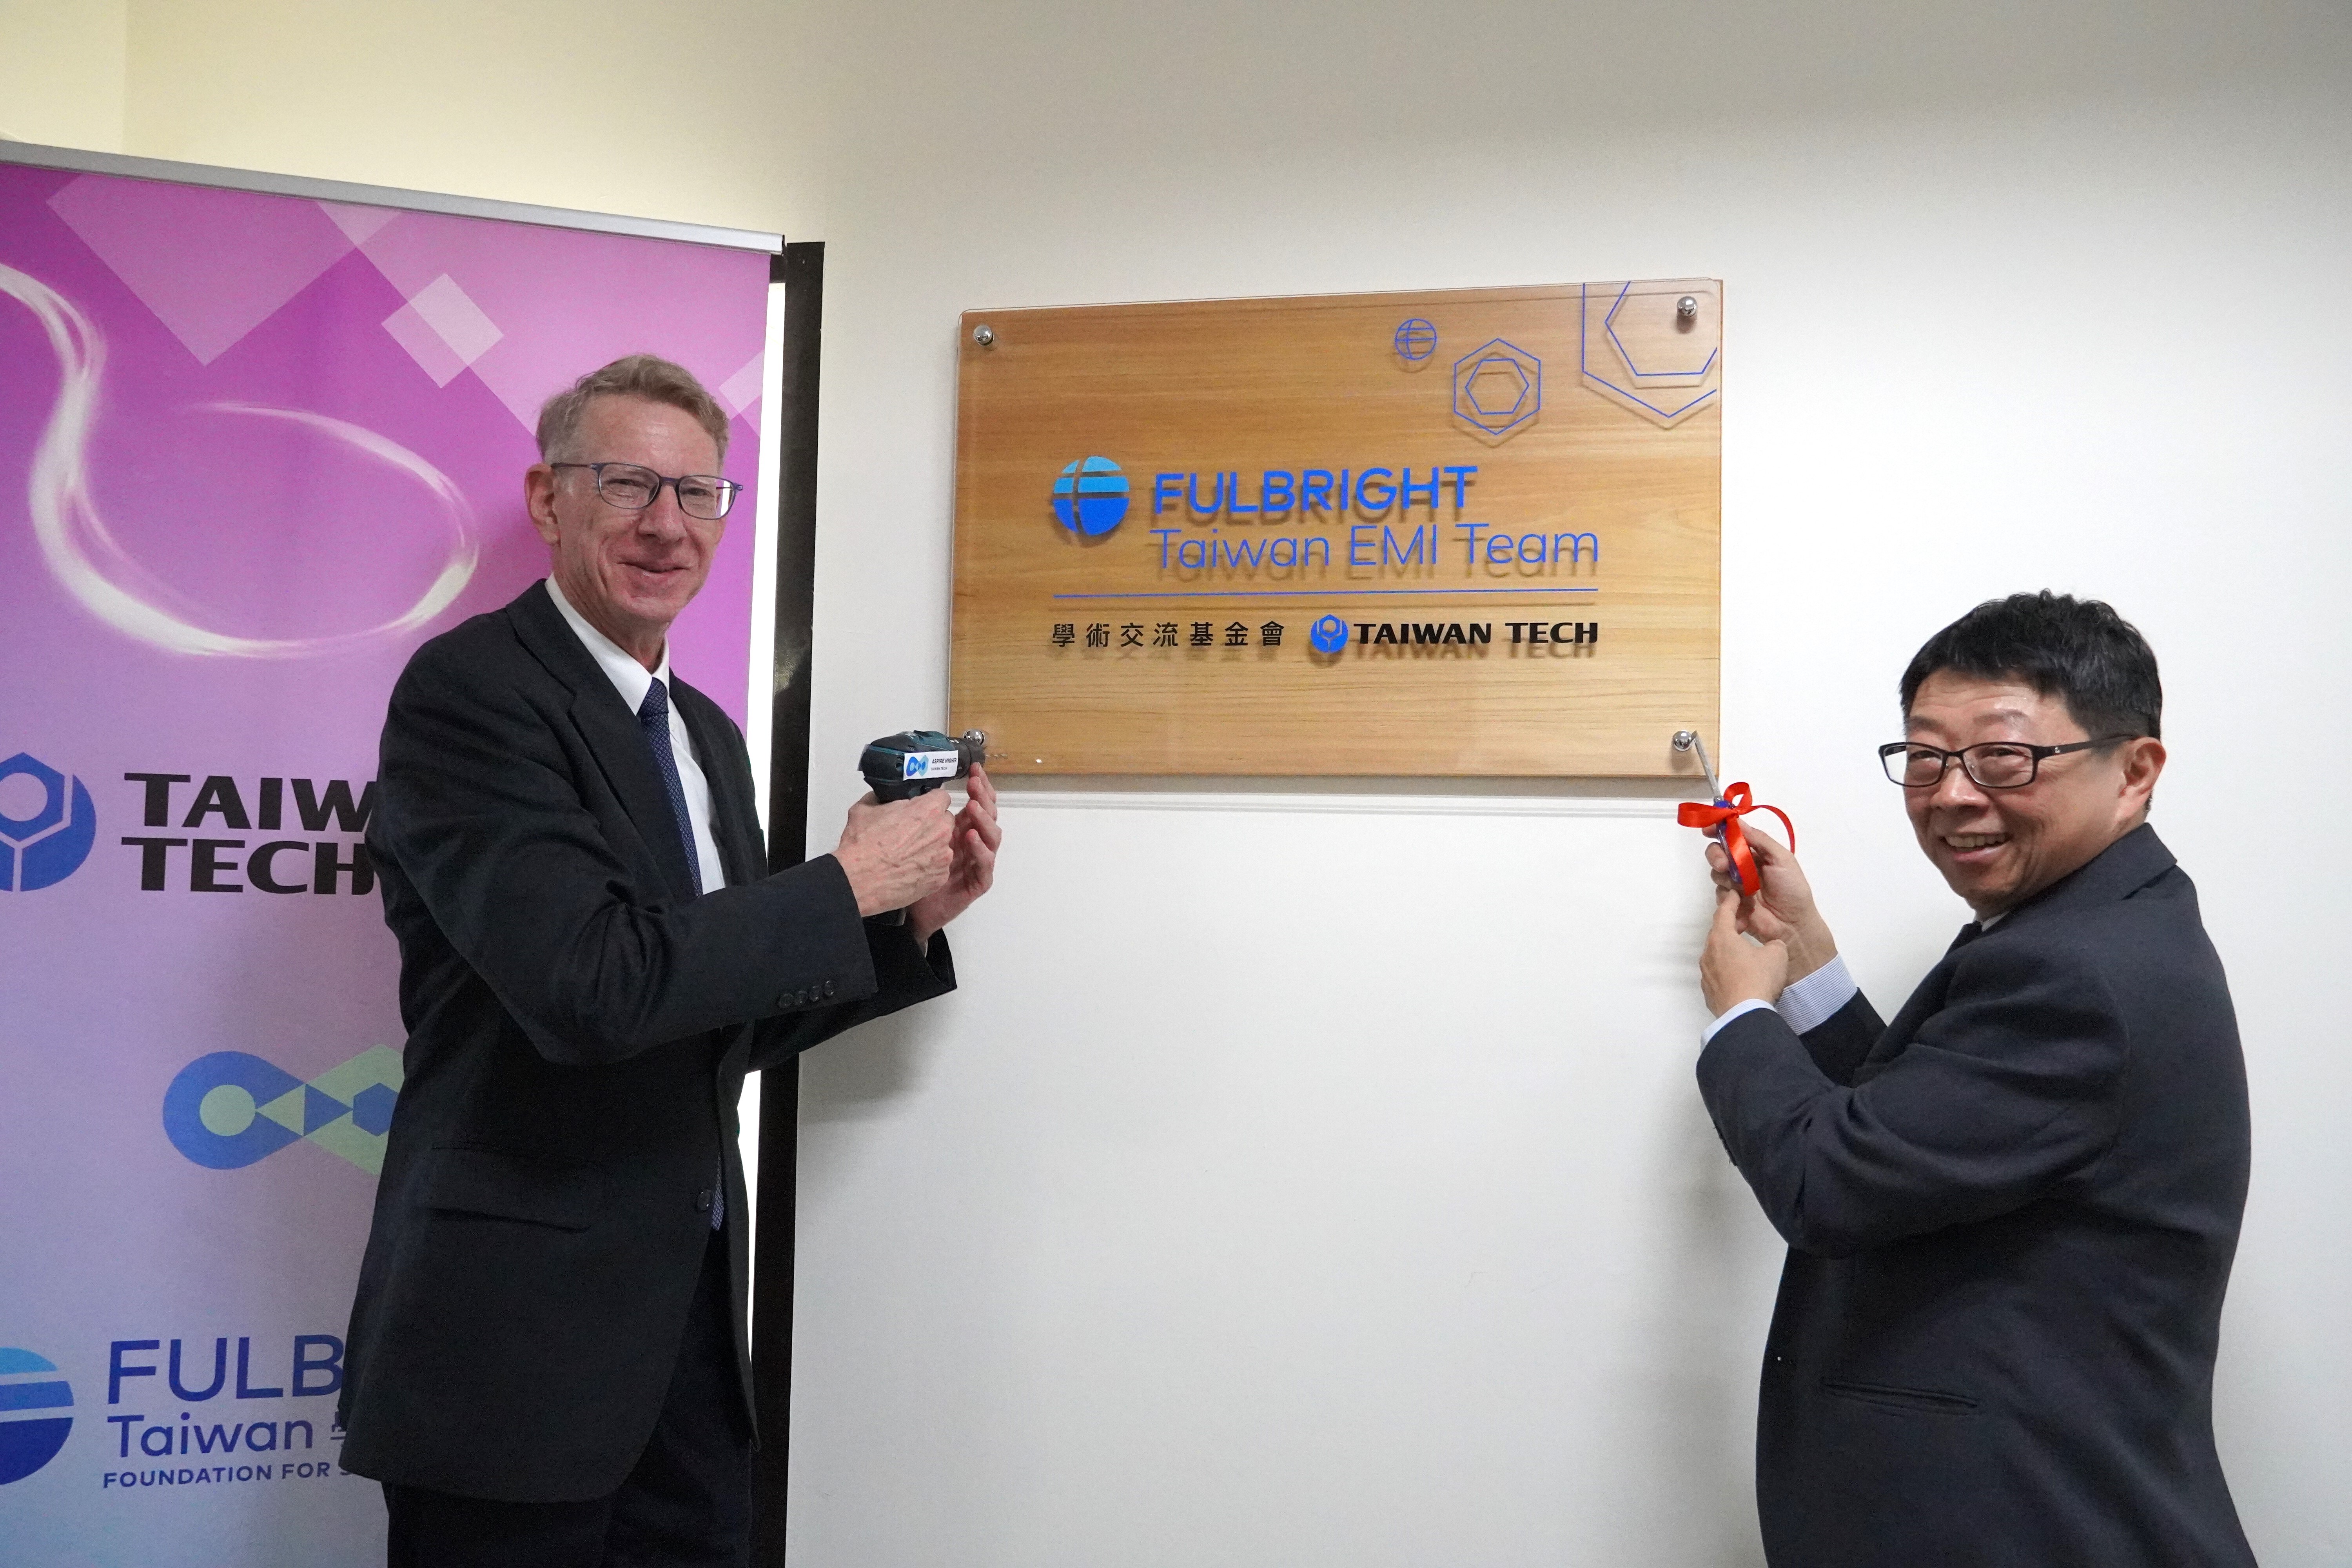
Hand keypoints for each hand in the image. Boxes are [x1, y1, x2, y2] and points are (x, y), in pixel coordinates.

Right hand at [832, 789, 952, 917]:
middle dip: (932, 824)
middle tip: (912, 832)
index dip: (930, 801)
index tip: (921, 807)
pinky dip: (928, 868)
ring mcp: (943, 857)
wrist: (859, 881)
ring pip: (943, 846)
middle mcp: (941, 832)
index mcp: (928, 810)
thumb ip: (883, 798)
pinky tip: (909, 870)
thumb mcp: (865, 808)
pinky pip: (938, 868)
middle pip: (945, 821)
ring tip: (907, 855)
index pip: (941, 796)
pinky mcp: (939, 878)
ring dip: (930, 847)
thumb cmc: (863, 846)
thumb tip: (885, 798)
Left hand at [909, 767, 1000, 944]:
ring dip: (984, 819)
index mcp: (959, 828)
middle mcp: (971, 843)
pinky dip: (980, 850)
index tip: (972, 769)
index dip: (978, 785)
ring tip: (973, 806)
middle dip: (984, 796)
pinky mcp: (976, 883)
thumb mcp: (903, 835)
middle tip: (975, 782)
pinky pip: (985, 866)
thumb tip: (900, 788)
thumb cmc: (906, 873)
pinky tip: (970, 837)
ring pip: (992, 837)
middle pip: (988, 815)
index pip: (976, 802)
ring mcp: (976, 862)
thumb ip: (906, 813)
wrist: (907, 910)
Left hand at [1701, 886, 1789, 1015]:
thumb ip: (1774, 944)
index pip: (1724, 912)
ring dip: (1729, 950)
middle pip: (1718, 934)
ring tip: (1744, 952)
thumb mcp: (1777, 955)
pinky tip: (1740, 977)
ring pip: (1716, 955)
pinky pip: (1717, 975)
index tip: (1734, 894)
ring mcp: (1706, 974)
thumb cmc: (1759, 979)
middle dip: (1731, 927)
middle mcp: (1709, 954)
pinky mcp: (1708, 992)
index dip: (1731, 902)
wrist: (1744, 1015)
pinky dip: (1727, 971)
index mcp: (1722, 938)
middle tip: (1744, 923)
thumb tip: (1771, 947)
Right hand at [1706, 825, 1837, 981]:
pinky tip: (1742, 902)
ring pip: (1716, 872)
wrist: (1793, 924)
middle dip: (1716, 854)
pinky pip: (1719, 893)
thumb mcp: (1783, 859)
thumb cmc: (1792, 889)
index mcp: (1757, 851)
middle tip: (1723, 864)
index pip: (1734, 835)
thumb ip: (1760, 840)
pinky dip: (1727, 895)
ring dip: (1724, 876)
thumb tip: (1737, 822)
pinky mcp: (1730, 901)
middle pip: (1718, 851)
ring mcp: (1735, 883)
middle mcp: (1743, 865)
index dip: (1719, 829)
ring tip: (1740, 887)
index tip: (1709, 829)